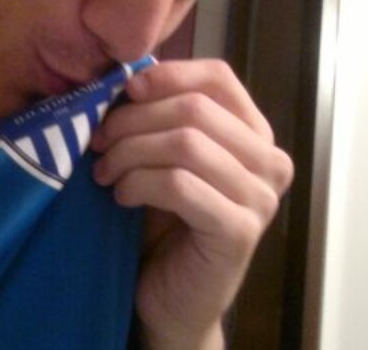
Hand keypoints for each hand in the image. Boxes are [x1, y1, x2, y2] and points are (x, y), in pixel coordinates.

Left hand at [91, 60, 293, 348]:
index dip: (168, 75)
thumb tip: (128, 75)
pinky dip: (140, 184)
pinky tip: (122, 195)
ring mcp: (261, 198)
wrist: (169, 293)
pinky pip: (181, 185)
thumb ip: (157, 116)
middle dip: (134, 119)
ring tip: (105, 171)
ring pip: (186, 143)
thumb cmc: (162, 219)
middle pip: (195, 109)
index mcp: (253, 133)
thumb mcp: (160, 156)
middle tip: (98, 140)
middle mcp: (269, 160)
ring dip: (130, 152)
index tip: (125, 89)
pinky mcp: (241, 232)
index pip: (218, 78)